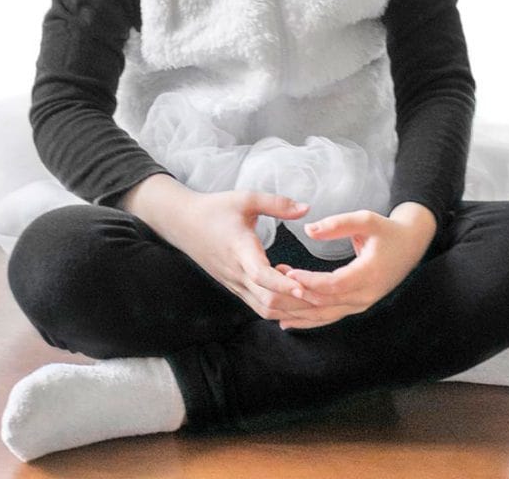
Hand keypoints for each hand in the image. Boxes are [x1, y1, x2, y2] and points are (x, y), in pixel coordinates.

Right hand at [167, 189, 321, 320]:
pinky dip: (279, 306)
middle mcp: (237, 273)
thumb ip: (277, 204)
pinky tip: (295, 294)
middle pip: (267, 301)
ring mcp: (234, 284)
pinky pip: (258, 305)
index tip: (306, 288)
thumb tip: (307, 208)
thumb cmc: (215, 208)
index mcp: (240, 250)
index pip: (262, 275)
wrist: (183, 223)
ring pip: (264, 309)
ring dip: (289, 308)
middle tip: (326, 298)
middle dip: (296, 304)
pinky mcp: (234, 287)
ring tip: (314, 297)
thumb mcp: (246, 198)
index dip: (284, 284)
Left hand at [272, 208, 434, 329]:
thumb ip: (338, 224)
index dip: (309, 281)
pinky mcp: (358, 305)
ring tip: (273, 306)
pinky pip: (331, 316)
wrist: (411, 245)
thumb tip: (309, 230)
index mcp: (369, 274)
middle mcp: (366, 295)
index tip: (287, 274)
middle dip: (297, 297)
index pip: (333, 284)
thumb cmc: (387, 230)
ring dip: (300, 312)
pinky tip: (289, 321)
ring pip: (326, 315)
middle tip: (271, 284)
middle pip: (326, 304)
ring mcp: (363, 304)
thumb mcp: (366, 219)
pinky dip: (309, 319)